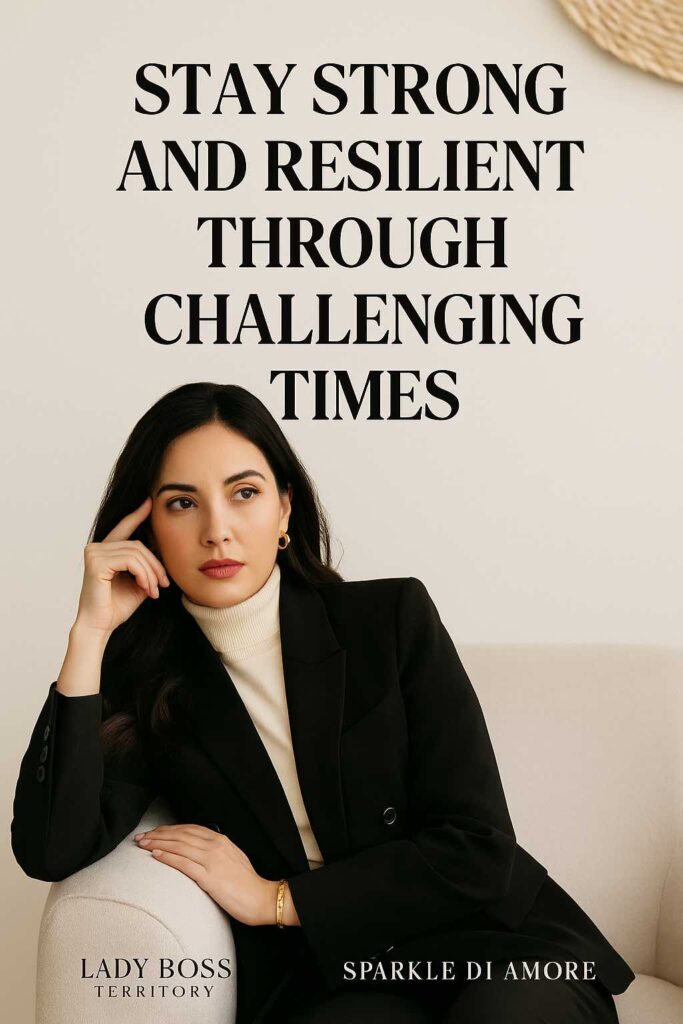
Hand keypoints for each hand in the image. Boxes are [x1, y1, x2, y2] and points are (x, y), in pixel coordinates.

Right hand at [74, 496, 169, 635]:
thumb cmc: (117, 607)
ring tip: (154, 591)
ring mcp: (94, 552)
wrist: (100, 626)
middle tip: (164, 585)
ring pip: (137, 552)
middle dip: (155, 565)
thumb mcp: (138, 582)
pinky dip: (144, 575)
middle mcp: (96, 547)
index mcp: (105, 550)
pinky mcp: (96, 562)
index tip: (150, 501)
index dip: (137, 515)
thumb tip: (161, 549)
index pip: (124, 528)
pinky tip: (146, 589)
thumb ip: (146, 565)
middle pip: (138, 544)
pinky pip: (131, 561)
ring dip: (151, 573)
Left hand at [134, 824, 278, 926]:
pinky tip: (155, 855)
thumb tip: (199, 850)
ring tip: (143, 844)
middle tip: (141, 837)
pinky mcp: (209, 877)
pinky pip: (184, 864)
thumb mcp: (232, 858)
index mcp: (221, 840)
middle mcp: (215, 846)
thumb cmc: (247, 882)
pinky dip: (168, 857)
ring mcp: (212, 860)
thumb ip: (217, 851)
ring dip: (158, 843)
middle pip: (181, 835)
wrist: (261, 898)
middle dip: (158, 834)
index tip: (155, 831)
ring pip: (179, 846)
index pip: (189, 829)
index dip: (169, 829)